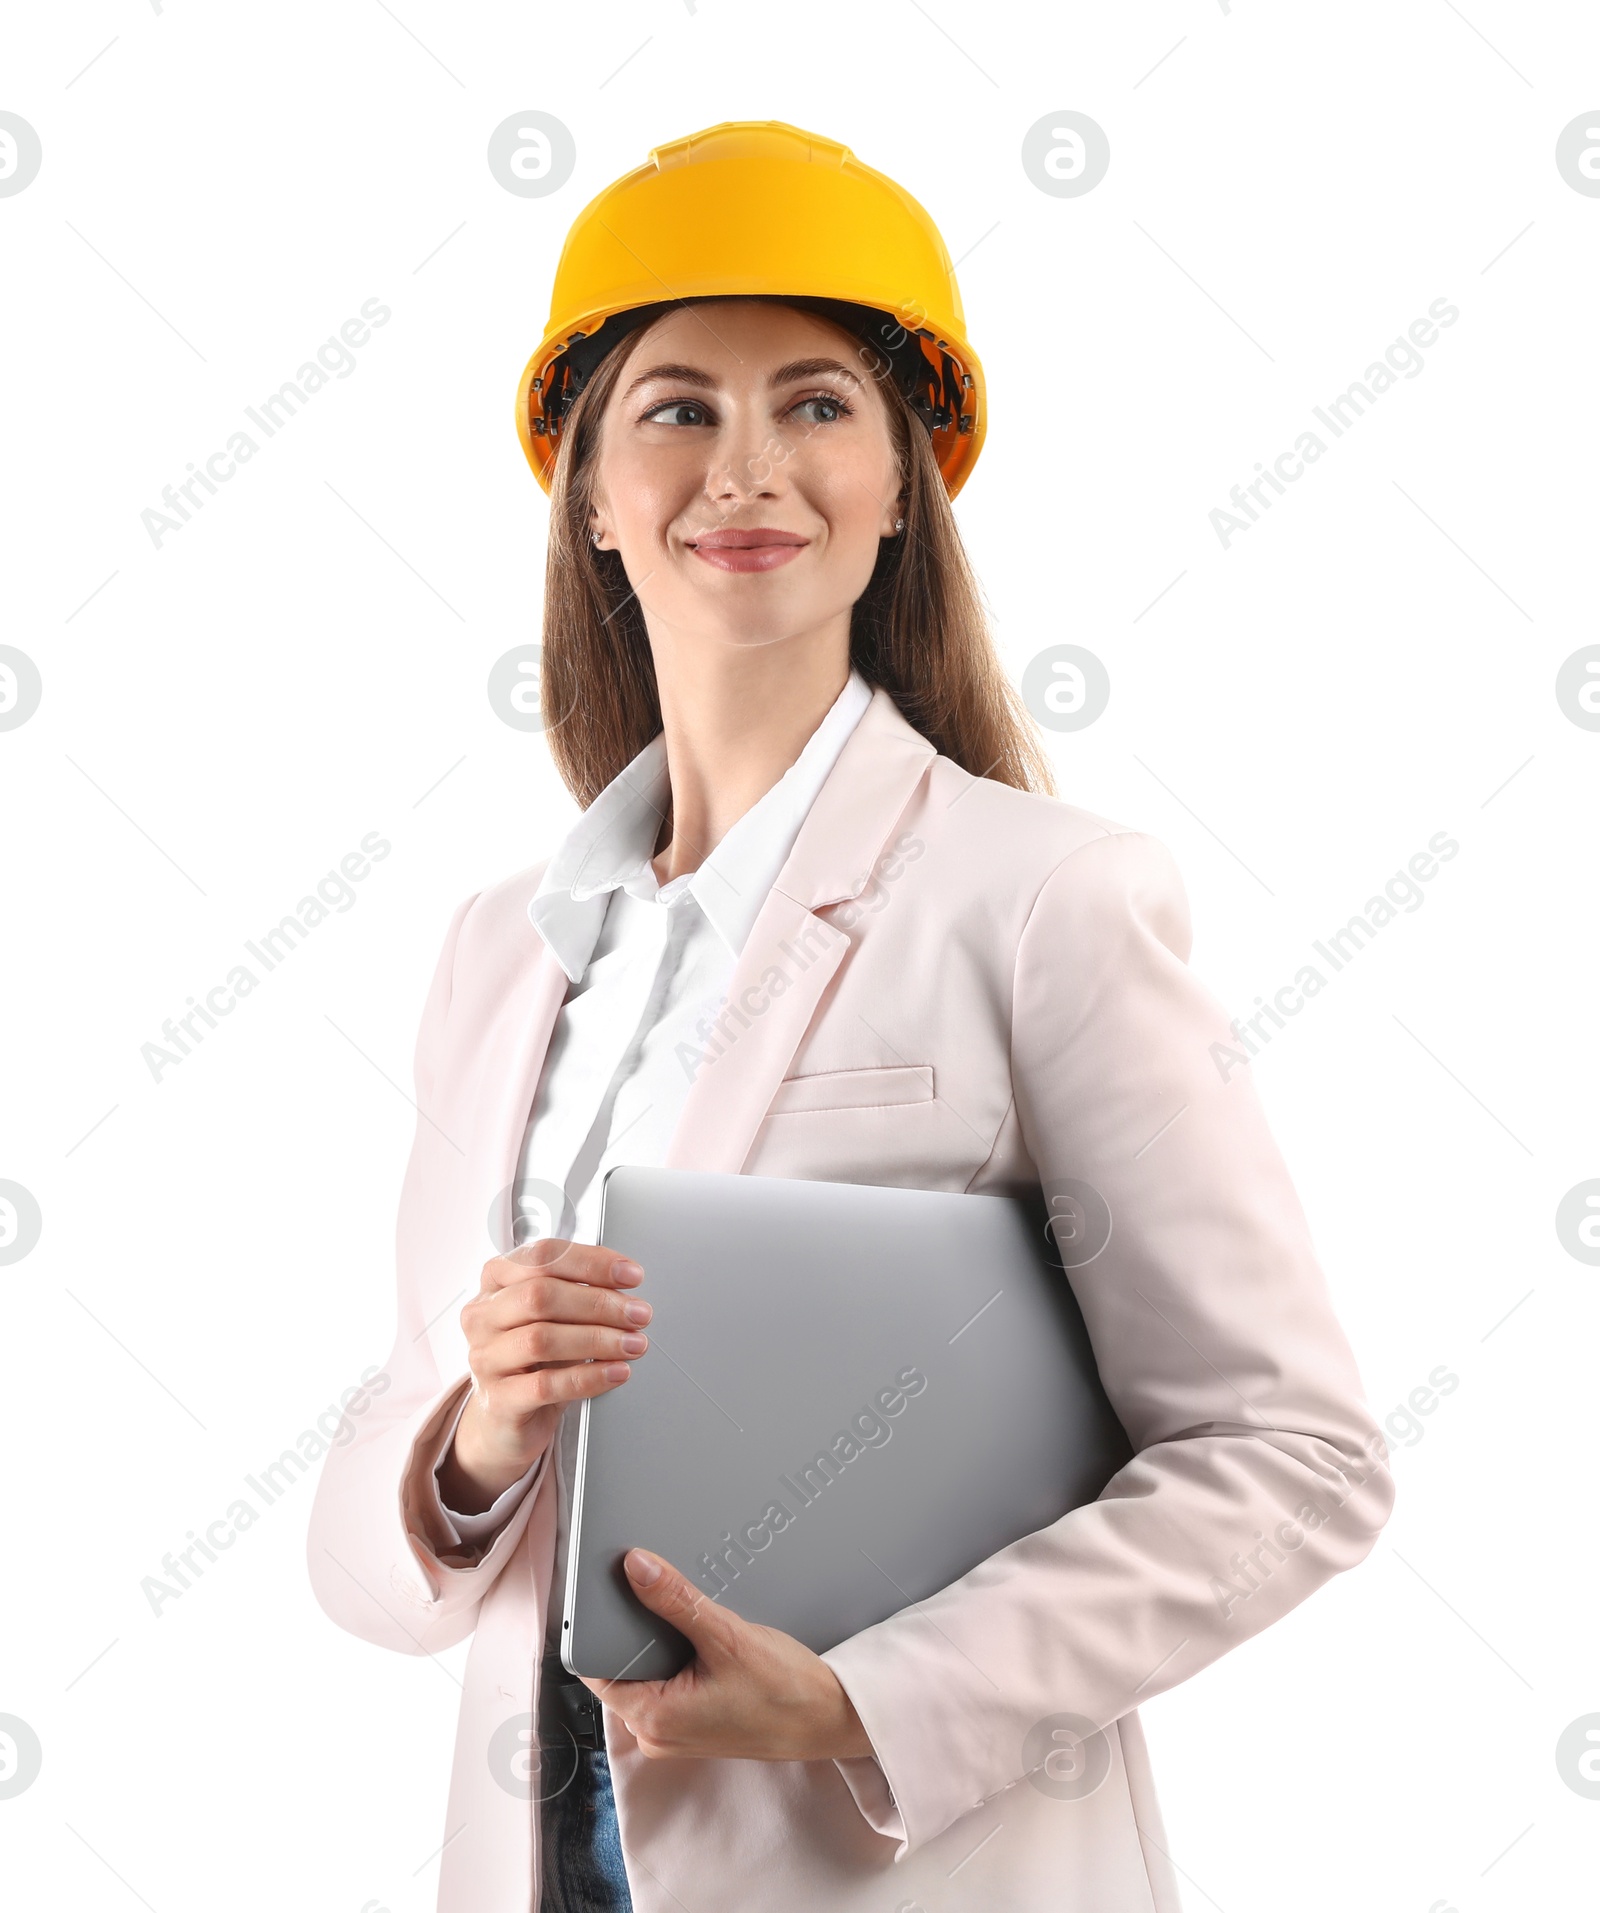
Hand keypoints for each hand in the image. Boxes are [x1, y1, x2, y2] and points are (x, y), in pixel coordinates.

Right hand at [438, 1238, 651, 1513]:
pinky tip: (617, 1372)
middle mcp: (483, 1316)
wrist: (505, 1417)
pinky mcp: (497, 1400)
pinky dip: (589, 1377)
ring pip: (541, 1340)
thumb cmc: (534, 1358)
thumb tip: (626, 1283)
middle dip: (599, 1303)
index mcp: (496, 1281)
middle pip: (540, 1296)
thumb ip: (579, 1291)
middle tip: (638, 1314)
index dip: (591, 1262)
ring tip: (633, 1344)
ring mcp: (485, 1358)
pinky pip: (545, 1385)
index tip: (631, 1275)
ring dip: (598, 1340)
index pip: (542, 1256)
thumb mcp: (553, 1316)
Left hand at [578, 1548, 874, 1763]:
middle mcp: (655, 1732)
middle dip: (634, 1627)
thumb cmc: (785, 1692)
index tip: (603, 1587)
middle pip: (620, 1665)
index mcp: (652, 1719)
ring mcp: (673, 1730)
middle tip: (654, 1589)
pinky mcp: (692, 1722)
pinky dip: (677, 1655)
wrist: (830, 1718)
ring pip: (646, 1671)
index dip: (595, 1624)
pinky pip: (668, 1681)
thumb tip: (636, 1567)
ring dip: (659, 1640)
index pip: (597, 1666)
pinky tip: (701, 1636)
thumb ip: (676, 1601)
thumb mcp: (727, 1636)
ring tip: (688, 1616)